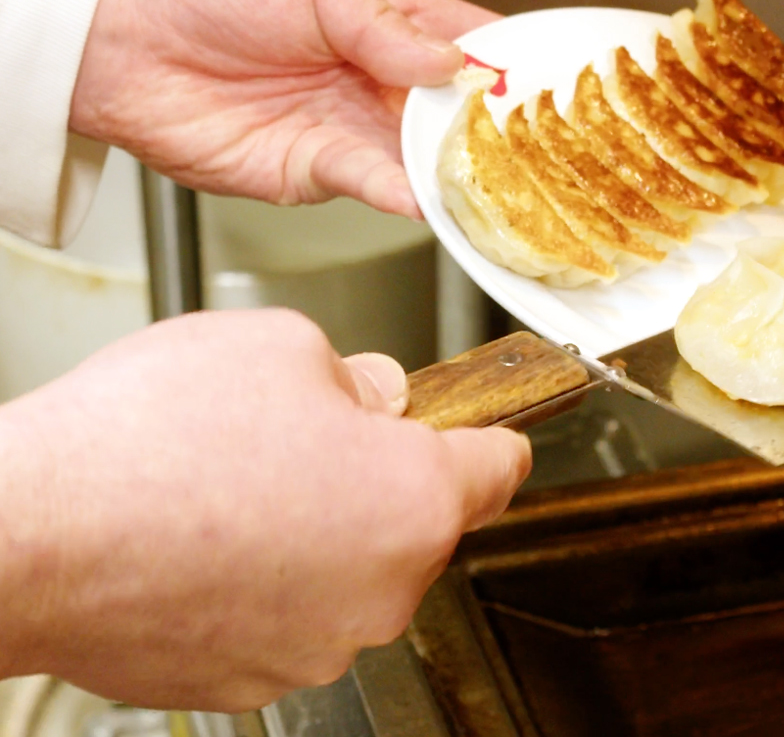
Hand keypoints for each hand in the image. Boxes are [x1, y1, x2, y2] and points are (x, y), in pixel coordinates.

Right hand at [0, 309, 530, 709]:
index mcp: (413, 501)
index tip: (490, 429)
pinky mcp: (253, 675)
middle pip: (417, 517)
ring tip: (243, 481)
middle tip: (315, 432)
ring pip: (353, 564)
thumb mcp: (283, 347)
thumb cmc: (153, 439)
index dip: (493, 434)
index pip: (498, 468)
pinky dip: (273, 571)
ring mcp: (318, 644)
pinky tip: (211, 531)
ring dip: (323, 523)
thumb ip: (354, 374)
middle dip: (383, 472)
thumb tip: (373, 398)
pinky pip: (293, 607)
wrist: (33, 533)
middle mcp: (381, 590)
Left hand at [70, 0, 495, 217]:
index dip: (501, 59)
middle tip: (530, 141)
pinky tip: (424, 193)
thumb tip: (446, 62)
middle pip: (450, 108)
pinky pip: (368, 180)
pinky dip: (399, 190)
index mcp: (381, 19)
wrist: (124, 44)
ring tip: (490, 178)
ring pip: (418, 154)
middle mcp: (373, 79)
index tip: (542, 78)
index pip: (459, 40)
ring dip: (451, 167)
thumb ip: (381, 20)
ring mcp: (348, 127)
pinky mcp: (315, 169)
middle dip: (488, 125)